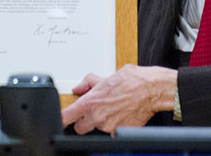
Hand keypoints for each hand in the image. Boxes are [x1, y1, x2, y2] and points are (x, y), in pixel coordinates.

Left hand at [62, 64, 177, 133]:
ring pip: (96, 130)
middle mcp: (98, 116)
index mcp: (92, 101)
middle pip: (79, 128)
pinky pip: (110, 133)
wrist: (151, 89)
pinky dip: (113, 127)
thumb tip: (78, 88)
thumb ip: (88, 83)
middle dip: (83, 121)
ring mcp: (108, 126)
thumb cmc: (132, 80)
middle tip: (92, 111)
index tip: (59, 121)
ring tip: (110, 109)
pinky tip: (119, 116)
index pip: (68, 116)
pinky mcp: (119, 132)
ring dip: (99, 122)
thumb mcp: (106, 76)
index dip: (61, 119)